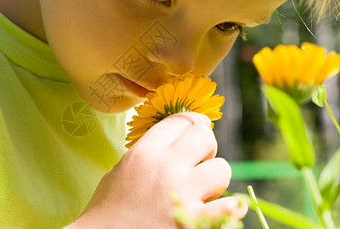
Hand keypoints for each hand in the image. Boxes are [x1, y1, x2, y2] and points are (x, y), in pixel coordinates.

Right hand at [68, 112, 246, 228]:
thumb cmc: (108, 208)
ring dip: (216, 177)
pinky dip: (231, 208)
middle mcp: (165, 168)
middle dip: (206, 146)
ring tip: (205, 188)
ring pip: (222, 168)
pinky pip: (231, 207)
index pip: (180, 120)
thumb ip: (147, 152)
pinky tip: (219, 208)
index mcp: (145, 152)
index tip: (197, 127)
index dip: (193, 121)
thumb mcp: (121, 169)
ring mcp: (182, 195)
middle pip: (204, 136)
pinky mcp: (194, 223)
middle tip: (201, 159)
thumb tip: (175, 143)